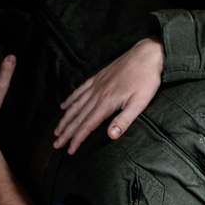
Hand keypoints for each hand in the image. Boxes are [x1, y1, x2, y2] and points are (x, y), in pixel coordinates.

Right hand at [53, 36, 163, 153]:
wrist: (148, 54)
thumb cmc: (147, 79)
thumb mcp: (140, 103)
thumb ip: (124, 120)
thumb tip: (111, 135)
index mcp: (107, 103)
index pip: (87, 125)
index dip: (77, 139)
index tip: (70, 150)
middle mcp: (97, 94)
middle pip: (77, 117)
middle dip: (66, 132)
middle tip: (56, 144)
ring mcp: (96, 85)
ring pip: (75, 105)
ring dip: (65, 119)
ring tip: (56, 129)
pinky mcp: (98, 77)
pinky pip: (80, 90)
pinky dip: (70, 99)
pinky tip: (64, 105)